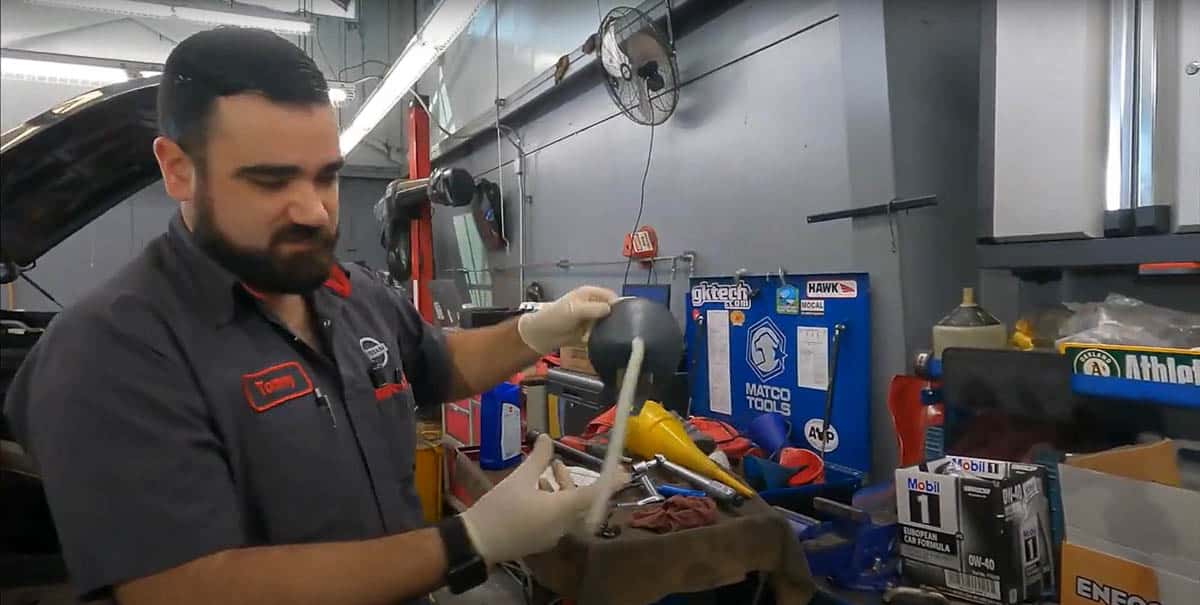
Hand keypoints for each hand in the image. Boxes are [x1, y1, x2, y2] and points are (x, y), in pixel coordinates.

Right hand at [459, 435, 620, 564]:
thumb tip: (547, 438)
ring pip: (570, 510)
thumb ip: (538, 458)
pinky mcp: (542, 540)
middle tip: (581, 464)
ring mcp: (553, 535)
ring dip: (566, 488)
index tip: (624, 473)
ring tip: (553, 468)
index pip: (595, 495)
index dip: (611, 482)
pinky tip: (540, 487)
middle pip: (584, 503)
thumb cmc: (500, 509)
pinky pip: (559, 519)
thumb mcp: (518, 479)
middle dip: (582, 481)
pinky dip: (557, 501)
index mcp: (562, 510)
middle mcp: (563, 525)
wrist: (477, 543)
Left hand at [517, 286, 617, 354]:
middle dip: (616, 317)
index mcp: (590, 294)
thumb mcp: (575, 309)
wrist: (543, 335)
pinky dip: (604, 336)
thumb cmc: (556, 317)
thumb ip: (594, 308)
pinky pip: (602, 332)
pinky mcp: (590, 331)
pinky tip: (607, 341)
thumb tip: (611, 309)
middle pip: (612, 309)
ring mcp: (592, 318)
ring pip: (608, 321)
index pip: (611, 296)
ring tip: (615, 336)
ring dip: (610, 328)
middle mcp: (593, 304)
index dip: (618, 304)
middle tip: (622, 328)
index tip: (624, 315)